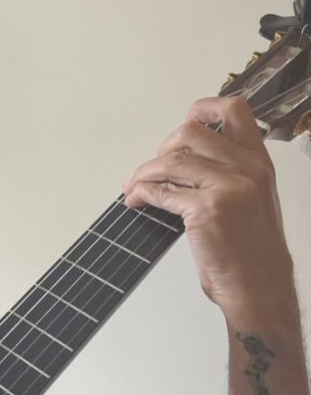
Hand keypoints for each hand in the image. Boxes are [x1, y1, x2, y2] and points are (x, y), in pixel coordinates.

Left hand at [122, 96, 294, 318]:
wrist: (259, 286)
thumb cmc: (253, 250)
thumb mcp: (252, 199)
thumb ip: (228, 173)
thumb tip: (185, 159)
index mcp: (259, 162)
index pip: (234, 110)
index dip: (202, 108)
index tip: (184, 121)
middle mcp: (246, 168)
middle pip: (191, 131)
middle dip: (163, 147)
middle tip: (154, 168)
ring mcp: (227, 187)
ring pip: (171, 160)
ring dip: (144, 173)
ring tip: (135, 187)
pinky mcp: (207, 209)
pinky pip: (161, 191)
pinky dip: (142, 194)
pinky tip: (137, 200)